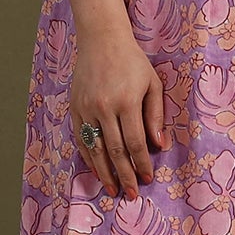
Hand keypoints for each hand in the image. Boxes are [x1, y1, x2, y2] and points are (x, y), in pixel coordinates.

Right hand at [70, 29, 165, 199]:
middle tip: (130, 194)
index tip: (147, 179)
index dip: (142, 163)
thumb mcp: (152, 84)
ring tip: (112, 189)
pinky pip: (81, 138)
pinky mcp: (75, 107)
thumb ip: (156, 115)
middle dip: (124, 175)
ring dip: (104, 172)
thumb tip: (159, 145)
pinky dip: (88, 156)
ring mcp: (86, 108)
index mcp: (127, 101)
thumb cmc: (132, 61)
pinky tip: (95, 169)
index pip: (135, 142)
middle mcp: (104, 107)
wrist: (101, 40)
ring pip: (95, 148)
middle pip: (115, 151)